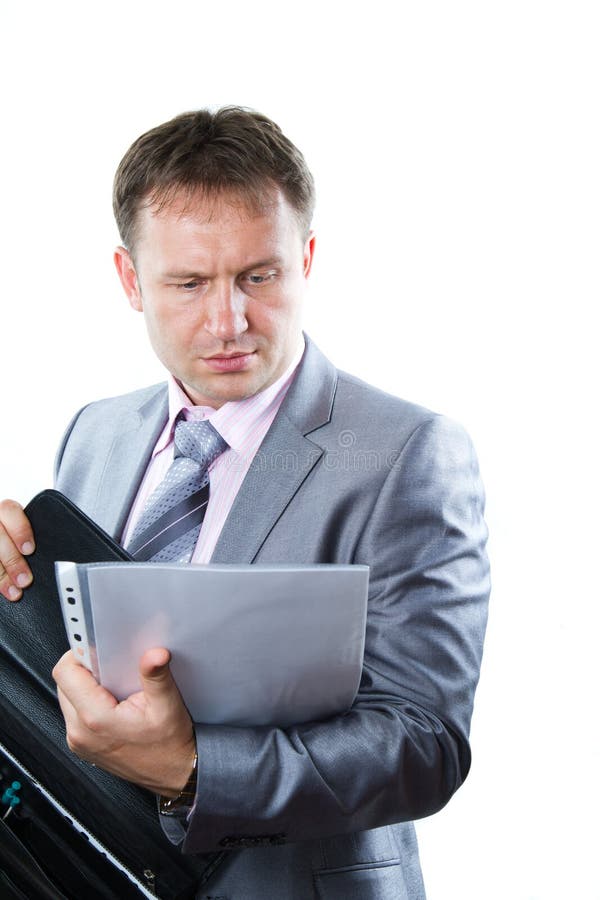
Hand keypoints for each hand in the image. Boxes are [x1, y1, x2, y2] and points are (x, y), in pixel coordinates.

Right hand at [0, 499, 34, 600]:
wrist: (3, 540)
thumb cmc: (16, 537)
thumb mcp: (22, 531)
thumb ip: (37, 537)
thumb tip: (61, 559)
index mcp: (4, 511)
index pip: (9, 511)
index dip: (20, 530)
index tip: (30, 549)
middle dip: (12, 560)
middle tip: (25, 579)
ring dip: (1, 576)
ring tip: (14, 591)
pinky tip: (2, 590)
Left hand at [53, 647, 195, 796]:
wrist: (174, 773)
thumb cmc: (170, 745)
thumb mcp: (167, 704)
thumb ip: (155, 676)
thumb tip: (154, 654)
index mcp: (96, 719)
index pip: (66, 673)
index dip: (78, 654)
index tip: (97, 648)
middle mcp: (80, 732)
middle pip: (64, 683)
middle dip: (84, 669)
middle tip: (111, 666)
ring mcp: (79, 741)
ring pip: (67, 697)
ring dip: (85, 685)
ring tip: (114, 685)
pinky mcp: (82, 745)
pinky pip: (74, 713)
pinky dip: (87, 701)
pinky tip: (112, 701)